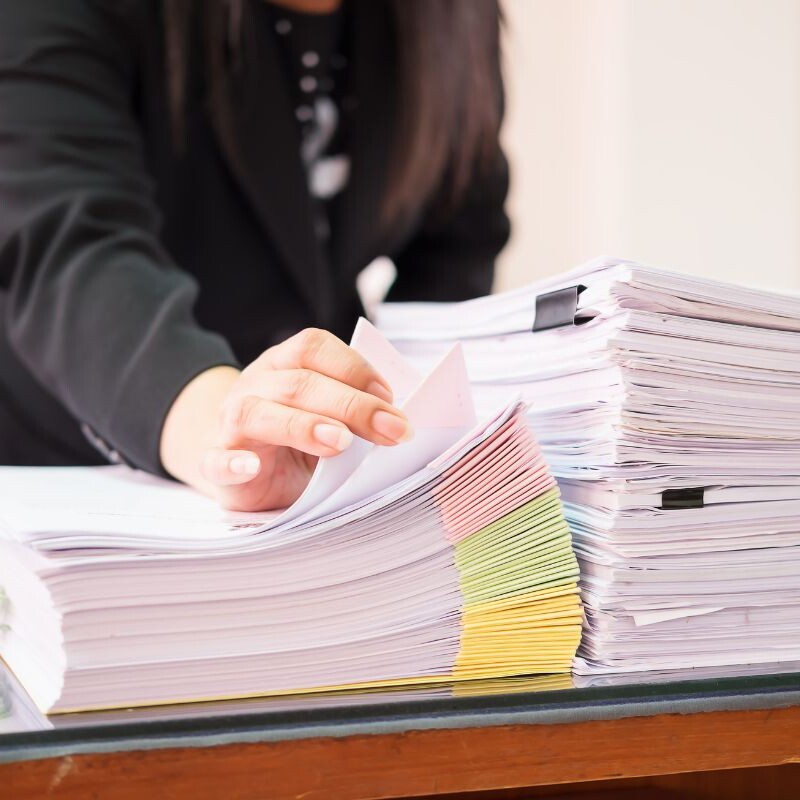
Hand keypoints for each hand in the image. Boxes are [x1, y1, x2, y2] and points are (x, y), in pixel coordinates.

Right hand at [160, 328, 412, 510]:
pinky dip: (232, 462)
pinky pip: (216, 460)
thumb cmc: (299, 442)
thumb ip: (358, 415)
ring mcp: (230, 424)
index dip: (353, 367)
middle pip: (299, 383)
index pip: (313, 347)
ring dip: (303, 425)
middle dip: (352, 405)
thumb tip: (404, 422)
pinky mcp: (215, 464)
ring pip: (259, 413)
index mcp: (284, 365)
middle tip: (393, 430)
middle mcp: (255, 386)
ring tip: (340, 443)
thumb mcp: (330, 419)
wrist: (244, 470)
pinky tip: (250, 466)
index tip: (391, 397)